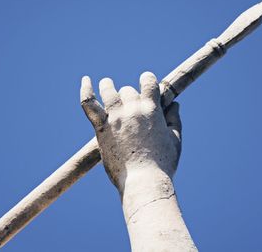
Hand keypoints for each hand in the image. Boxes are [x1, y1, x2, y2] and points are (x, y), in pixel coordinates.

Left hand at [80, 72, 181, 192]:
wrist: (144, 181)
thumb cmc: (163, 164)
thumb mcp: (175, 140)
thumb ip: (174, 120)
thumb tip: (174, 105)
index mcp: (152, 110)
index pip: (148, 81)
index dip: (148, 80)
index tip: (147, 85)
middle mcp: (133, 109)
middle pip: (128, 91)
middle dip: (131, 95)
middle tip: (132, 108)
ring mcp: (116, 118)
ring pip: (109, 91)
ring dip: (108, 85)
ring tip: (107, 83)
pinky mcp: (101, 128)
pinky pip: (89, 103)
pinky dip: (86, 89)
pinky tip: (86, 80)